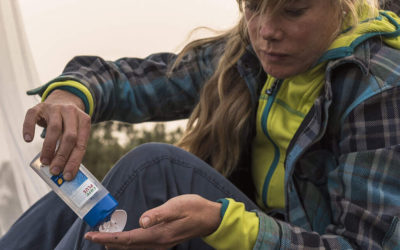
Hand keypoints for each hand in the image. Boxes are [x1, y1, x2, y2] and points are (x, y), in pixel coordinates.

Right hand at [23, 89, 90, 179]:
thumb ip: (72, 148)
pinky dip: (29, 128)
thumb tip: (64, 170)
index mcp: (84, 120)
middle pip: (69, 137)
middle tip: (54, 170)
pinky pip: (32, 116)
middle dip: (62, 156)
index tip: (67, 175)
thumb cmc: (70, 123)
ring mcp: (55, 108)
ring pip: (54, 128)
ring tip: (45, 161)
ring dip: (48, 148)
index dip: (74, 161)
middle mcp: (71, 112)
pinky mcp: (40, 106)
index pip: (81, 144)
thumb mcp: (76, 131)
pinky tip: (28, 140)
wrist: (63, 99)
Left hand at [85, 194, 221, 248]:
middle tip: (91, 236)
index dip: (108, 238)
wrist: (210, 218)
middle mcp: (159, 243)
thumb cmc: (195, 208)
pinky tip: (124, 240)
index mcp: (160, 234)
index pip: (128, 239)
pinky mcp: (164, 241)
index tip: (92, 235)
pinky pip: (141, 246)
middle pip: (127, 246)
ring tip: (103, 238)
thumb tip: (141, 221)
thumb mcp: (178, 206)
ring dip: (117, 244)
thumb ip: (159, 214)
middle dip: (108, 242)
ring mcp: (162, 244)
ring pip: (134, 248)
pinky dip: (128, 244)